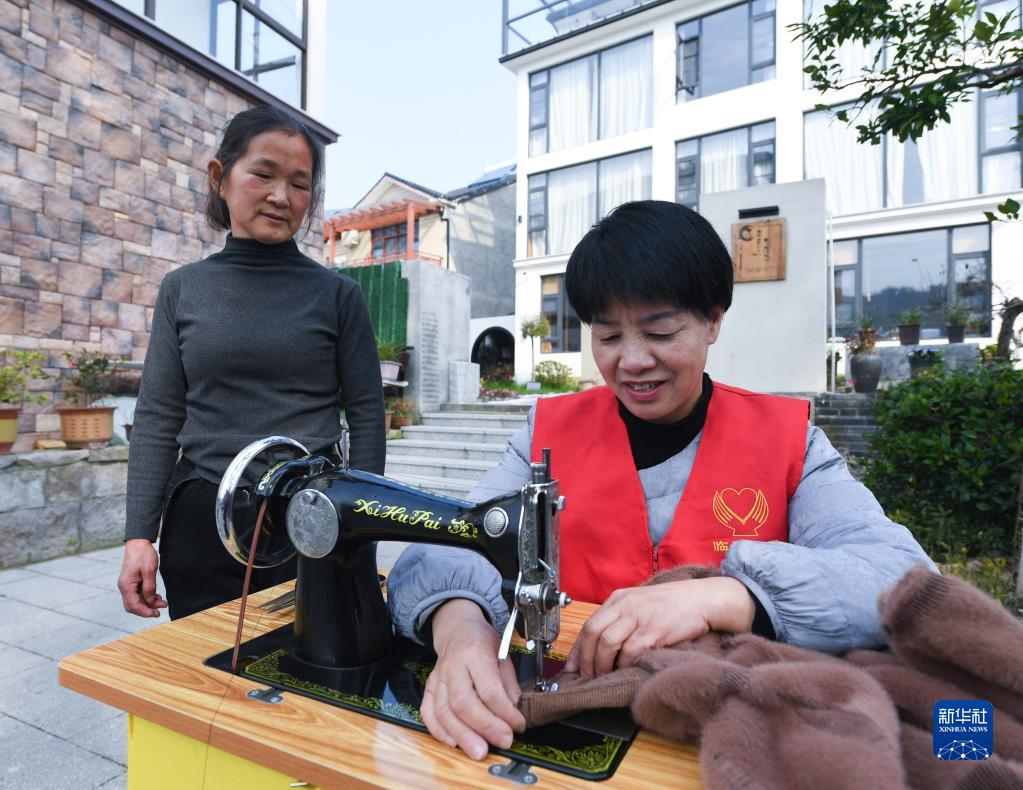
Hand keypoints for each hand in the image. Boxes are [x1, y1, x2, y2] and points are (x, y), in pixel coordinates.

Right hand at [117, 539, 166, 616]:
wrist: (138, 542)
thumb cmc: (143, 554)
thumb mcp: (149, 571)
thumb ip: (150, 588)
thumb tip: (150, 601)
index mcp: (126, 585)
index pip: (133, 605)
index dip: (145, 612)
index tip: (156, 614)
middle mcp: (124, 586)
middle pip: (132, 606)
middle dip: (146, 610)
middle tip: (160, 611)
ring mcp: (127, 584)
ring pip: (135, 600)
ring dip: (148, 604)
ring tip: (162, 603)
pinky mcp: (131, 582)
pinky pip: (137, 594)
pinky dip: (146, 597)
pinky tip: (156, 597)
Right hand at [421, 599, 525, 759]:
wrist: (456, 628)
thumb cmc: (482, 642)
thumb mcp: (503, 653)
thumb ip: (508, 683)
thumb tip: (514, 712)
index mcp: (475, 654)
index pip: (489, 689)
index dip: (505, 712)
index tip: (519, 725)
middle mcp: (453, 666)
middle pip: (463, 703)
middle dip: (485, 727)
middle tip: (503, 742)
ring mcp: (437, 678)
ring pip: (444, 711)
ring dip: (462, 735)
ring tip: (479, 752)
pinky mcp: (428, 687)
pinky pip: (427, 712)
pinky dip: (438, 731)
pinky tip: (453, 743)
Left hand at [564, 577, 754, 676]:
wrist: (702, 599)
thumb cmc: (672, 604)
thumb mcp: (640, 602)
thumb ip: (621, 617)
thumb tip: (601, 643)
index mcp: (619, 599)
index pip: (589, 624)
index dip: (578, 649)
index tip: (573, 666)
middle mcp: (626, 606)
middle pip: (593, 633)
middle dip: (587, 659)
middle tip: (587, 675)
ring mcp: (640, 618)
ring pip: (608, 644)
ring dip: (603, 665)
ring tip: (604, 676)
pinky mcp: (655, 631)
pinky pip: (631, 652)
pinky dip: (625, 665)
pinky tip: (626, 671)